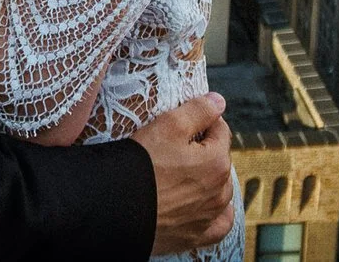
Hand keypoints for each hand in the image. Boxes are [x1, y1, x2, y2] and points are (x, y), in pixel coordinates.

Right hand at [134, 92, 235, 254]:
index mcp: (217, 162)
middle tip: (178, 147)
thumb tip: (219, 102)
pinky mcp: (196, 236)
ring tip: (186, 173)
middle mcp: (219, 191)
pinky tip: (207, 206)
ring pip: (220, 191)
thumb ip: (199, 110)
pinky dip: (218, 214)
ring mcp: (208, 216)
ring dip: (210, 179)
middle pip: (220, 160)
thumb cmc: (142, 164)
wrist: (118, 207)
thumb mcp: (169, 125)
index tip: (185, 122)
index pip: (221, 131)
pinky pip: (219, 224)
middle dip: (205, 150)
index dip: (203, 121)